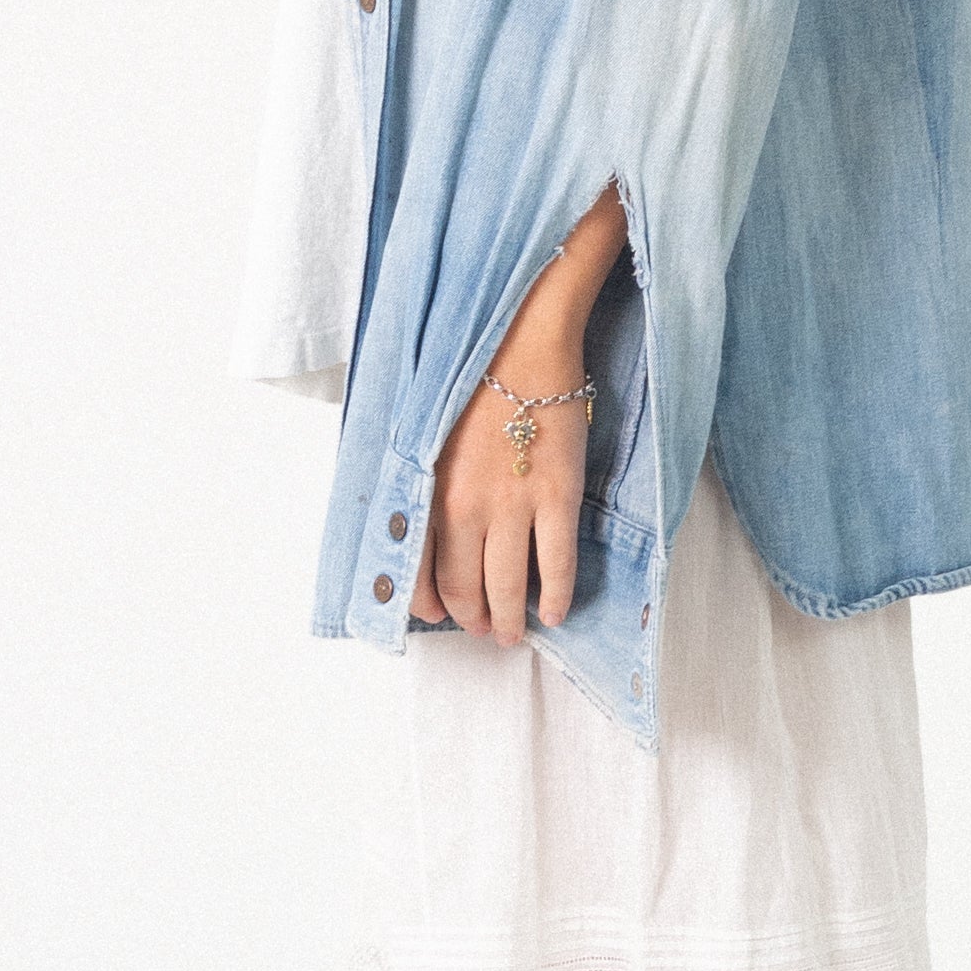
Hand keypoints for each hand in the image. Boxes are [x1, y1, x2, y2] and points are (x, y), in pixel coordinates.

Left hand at [416, 184, 626, 645]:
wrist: (519, 336)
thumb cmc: (466, 372)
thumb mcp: (421, 427)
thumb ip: (418, 477)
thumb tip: (413, 517)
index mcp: (426, 489)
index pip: (421, 570)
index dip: (430, 603)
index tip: (439, 614)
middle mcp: (464, 507)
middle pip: (464, 588)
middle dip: (472, 619)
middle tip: (484, 631)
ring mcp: (513, 505)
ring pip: (509, 586)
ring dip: (511, 619)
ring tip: (515, 633)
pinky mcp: (556, 496)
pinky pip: (557, 563)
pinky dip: (556, 595)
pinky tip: (555, 611)